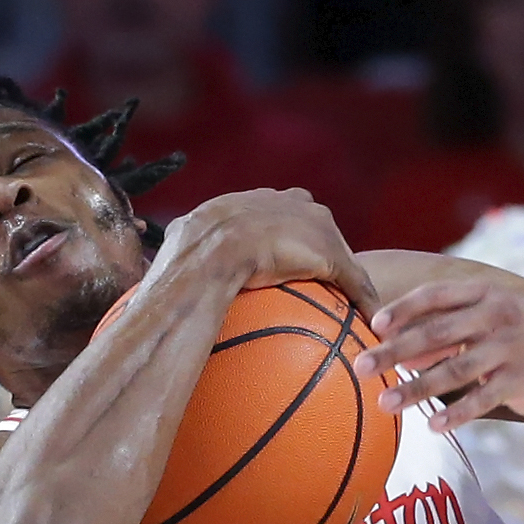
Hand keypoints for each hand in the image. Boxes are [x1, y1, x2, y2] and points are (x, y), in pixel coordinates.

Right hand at [170, 188, 380, 315]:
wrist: (210, 252)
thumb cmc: (188, 257)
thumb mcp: (182, 251)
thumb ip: (184, 259)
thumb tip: (153, 287)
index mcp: (257, 200)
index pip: (282, 208)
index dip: (287, 227)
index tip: (288, 247)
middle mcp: (292, 203)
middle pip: (318, 225)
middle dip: (323, 248)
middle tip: (325, 276)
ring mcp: (314, 227)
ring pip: (341, 254)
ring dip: (350, 278)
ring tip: (359, 301)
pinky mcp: (331, 253)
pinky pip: (354, 281)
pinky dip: (364, 301)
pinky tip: (370, 323)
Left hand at [357, 281, 523, 428]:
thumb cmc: (519, 344)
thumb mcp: (486, 327)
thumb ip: (443, 334)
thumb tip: (394, 348)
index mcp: (485, 295)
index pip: (436, 295)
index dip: (403, 309)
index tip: (373, 325)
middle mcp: (498, 315)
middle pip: (437, 333)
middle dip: (394, 351)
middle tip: (360, 367)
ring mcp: (512, 347)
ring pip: (455, 369)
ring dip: (416, 388)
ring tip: (385, 404)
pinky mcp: (522, 379)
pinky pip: (482, 398)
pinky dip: (456, 413)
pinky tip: (432, 426)